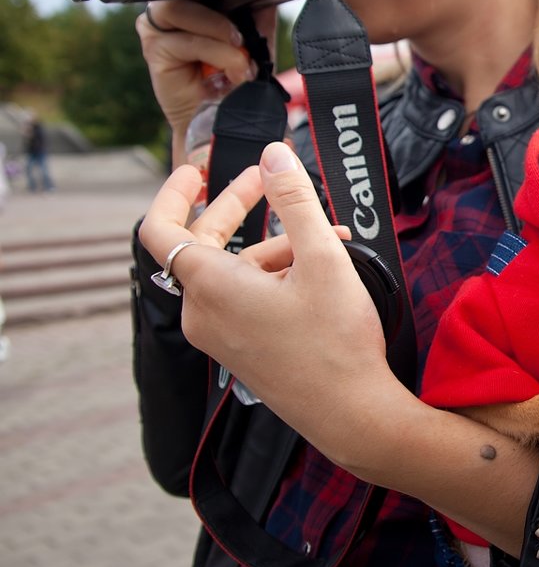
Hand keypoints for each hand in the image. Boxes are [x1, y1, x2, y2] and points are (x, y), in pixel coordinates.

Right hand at [136, 0, 274, 137]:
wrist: (225, 119)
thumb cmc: (237, 78)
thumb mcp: (255, 38)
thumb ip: (257, 12)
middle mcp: (171, 8)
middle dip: (224, 8)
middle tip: (247, 37)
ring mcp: (157, 27)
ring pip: (182, 8)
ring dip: (220, 34)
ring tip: (241, 60)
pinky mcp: (155, 49)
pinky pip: (188, 40)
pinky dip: (217, 54)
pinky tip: (233, 70)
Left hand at [138, 142, 400, 455]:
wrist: (351, 413)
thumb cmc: (336, 340)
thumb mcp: (323, 258)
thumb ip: (295, 200)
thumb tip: (275, 153)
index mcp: (209, 287)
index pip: (159, 228)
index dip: (172, 192)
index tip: (198, 168)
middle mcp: (203, 313)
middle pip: (204, 243)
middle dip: (239, 207)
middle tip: (272, 179)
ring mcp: (219, 336)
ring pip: (233, 271)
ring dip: (275, 245)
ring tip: (330, 235)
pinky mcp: (240, 350)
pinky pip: (243, 298)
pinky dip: (275, 275)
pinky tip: (321, 269)